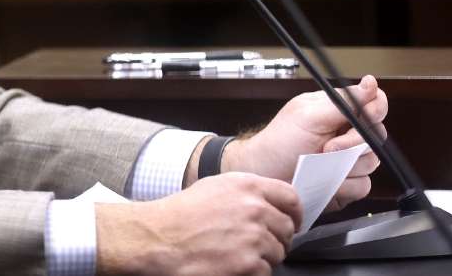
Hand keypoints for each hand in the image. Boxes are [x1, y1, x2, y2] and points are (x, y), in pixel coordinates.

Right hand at [97, 172, 301, 274]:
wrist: (157, 238)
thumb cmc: (179, 214)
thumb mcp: (214, 188)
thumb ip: (246, 193)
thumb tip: (271, 206)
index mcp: (247, 185)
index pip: (291, 198)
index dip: (294, 214)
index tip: (291, 224)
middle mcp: (255, 208)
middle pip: (287, 229)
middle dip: (276, 239)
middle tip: (254, 245)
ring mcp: (254, 237)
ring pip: (278, 253)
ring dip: (261, 257)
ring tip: (234, 254)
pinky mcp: (250, 263)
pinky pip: (265, 272)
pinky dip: (250, 272)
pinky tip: (229, 265)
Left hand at [224, 75, 387, 210]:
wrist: (266, 174)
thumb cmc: (280, 141)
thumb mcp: (309, 116)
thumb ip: (343, 102)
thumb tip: (371, 83)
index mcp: (339, 111)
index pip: (375, 104)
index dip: (375, 110)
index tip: (362, 118)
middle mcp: (348, 133)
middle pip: (377, 135)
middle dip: (352, 142)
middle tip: (328, 147)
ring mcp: (350, 159)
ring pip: (372, 161)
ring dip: (345, 165)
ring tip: (320, 163)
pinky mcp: (349, 182)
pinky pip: (363, 185)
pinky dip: (343, 185)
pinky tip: (326, 180)